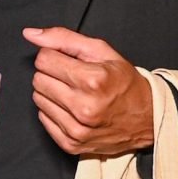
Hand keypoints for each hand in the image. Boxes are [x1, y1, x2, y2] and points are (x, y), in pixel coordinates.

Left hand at [22, 26, 152, 156]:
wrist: (147, 118)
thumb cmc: (124, 82)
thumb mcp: (102, 52)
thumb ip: (64, 39)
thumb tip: (30, 34)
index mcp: (93, 81)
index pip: (44, 60)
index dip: (54, 56)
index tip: (68, 61)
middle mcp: (84, 108)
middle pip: (38, 80)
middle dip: (52, 74)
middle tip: (72, 78)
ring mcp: (77, 130)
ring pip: (38, 99)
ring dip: (52, 92)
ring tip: (74, 93)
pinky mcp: (71, 144)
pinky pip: (43, 119)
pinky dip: (54, 111)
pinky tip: (72, 108)